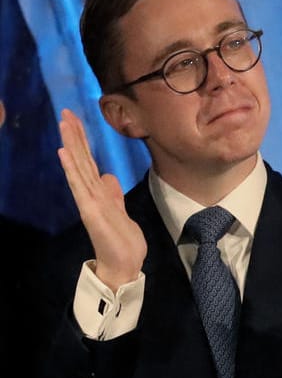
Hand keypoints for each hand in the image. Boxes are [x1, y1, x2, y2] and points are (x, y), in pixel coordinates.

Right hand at [56, 109, 145, 287]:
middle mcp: (90, 194)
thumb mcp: (121, 211)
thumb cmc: (123, 241)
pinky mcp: (90, 210)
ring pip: (78, 167)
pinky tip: (63, 153)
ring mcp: (89, 201)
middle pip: (81, 159)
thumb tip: (107, 176)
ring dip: (71, 145)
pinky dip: (71, 169)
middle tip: (66, 112)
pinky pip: (79, 186)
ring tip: (63, 124)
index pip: (88, 161)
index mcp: (98, 193)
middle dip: (74, 136)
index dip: (83, 141)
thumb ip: (113, 194)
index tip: (76, 120)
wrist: (124, 265)